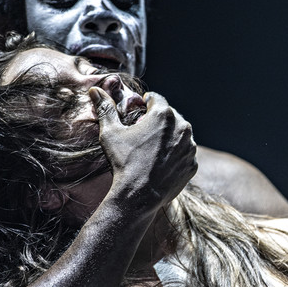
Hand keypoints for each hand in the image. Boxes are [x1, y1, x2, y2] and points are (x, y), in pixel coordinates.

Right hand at [90, 88, 196, 211]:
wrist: (138, 196)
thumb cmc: (123, 162)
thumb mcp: (111, 133)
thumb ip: (106, 109)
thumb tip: (94, 90)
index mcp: (164, 115)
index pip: (156, 99)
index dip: (146, 103)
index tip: (140, 110)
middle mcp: (183, 127)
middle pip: (171, 116)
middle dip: (158, 121)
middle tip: (144, 133)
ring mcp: (190, 147)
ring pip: (180, 135)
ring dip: (169, 137)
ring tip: (153, 149)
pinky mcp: (192, 164)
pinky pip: (185, 154)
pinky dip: (176, 155)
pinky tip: (162, 163)